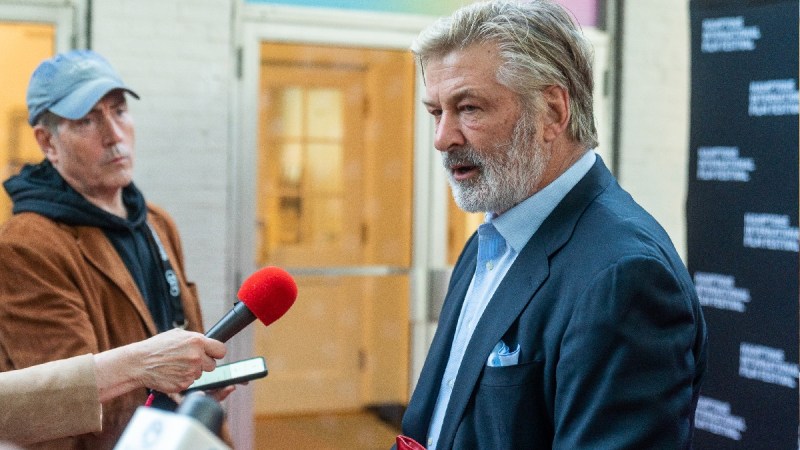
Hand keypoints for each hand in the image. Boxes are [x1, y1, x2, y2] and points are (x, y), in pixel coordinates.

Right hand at [94, 329, 226, 401]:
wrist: (139, 363)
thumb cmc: (156, 347)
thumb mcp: (177, 335)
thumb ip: (196, 338)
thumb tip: (208, 343)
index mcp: (197, 341)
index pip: (221, 350)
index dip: (216, 353)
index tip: (212, 354)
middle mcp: (196, 356)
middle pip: (213, 365)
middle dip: (204, 363)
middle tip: (189, 360)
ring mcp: (191, 372)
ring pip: (201, 374)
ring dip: (192, 371)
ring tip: (176, 365)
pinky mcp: (184, 384)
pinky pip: (191, 382)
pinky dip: (184, 379)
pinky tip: (173, 373)